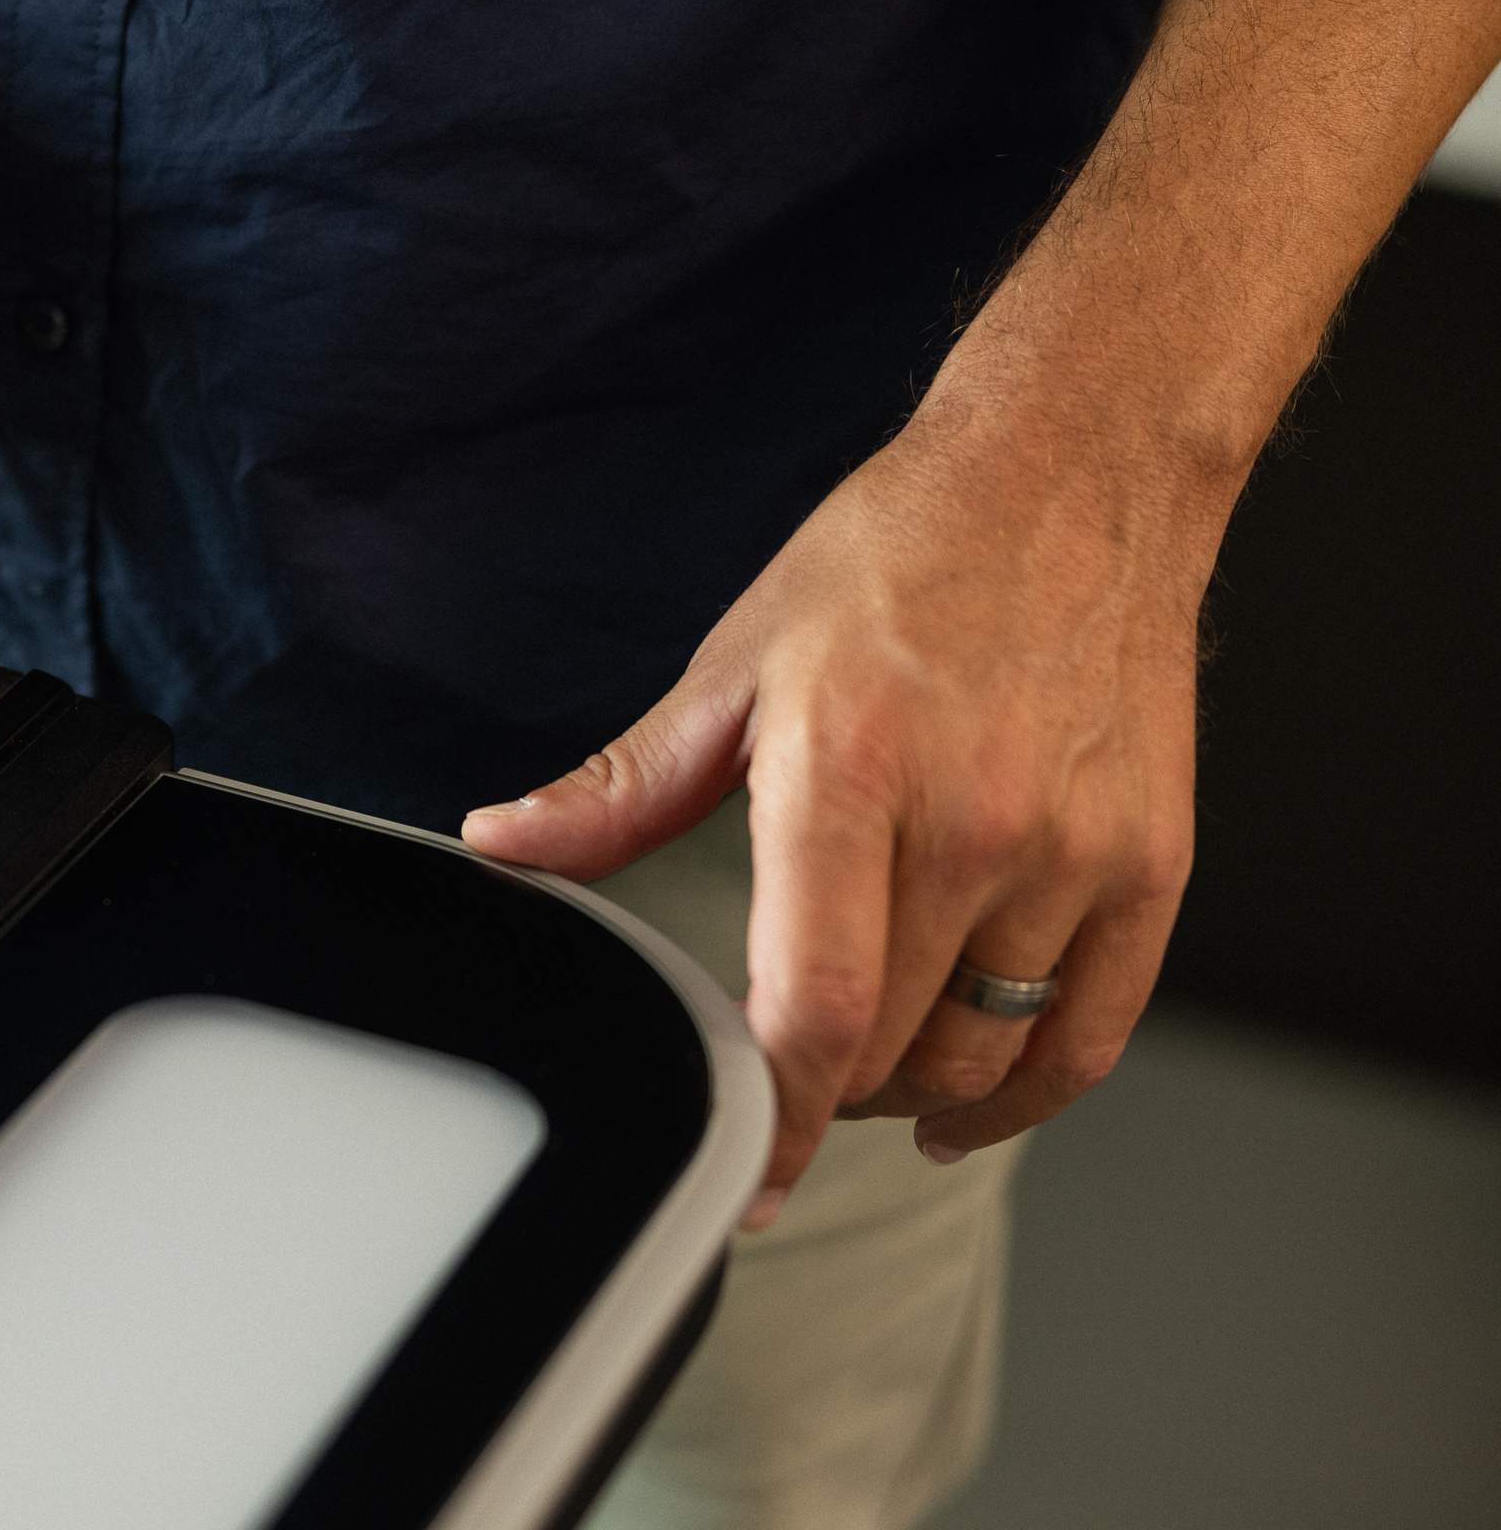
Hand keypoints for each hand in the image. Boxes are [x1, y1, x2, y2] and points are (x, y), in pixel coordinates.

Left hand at [463, 408, 1204, 1223]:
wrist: (1071, 478)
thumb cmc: (898, 560)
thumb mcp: (733, 664)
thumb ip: (621, 785)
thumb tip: (501, 842)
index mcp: (845, 775)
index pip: (815, 1007)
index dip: (771, 1117)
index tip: (738, 1175)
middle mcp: (971, 823)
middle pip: (891, 1049)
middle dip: (818, 1086)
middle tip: (776, 1063)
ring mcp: (1072, 850)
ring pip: (986, 1054)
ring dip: (912, 1090)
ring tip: (862, 1064)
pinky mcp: (1151, 863)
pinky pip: (1092, 1033)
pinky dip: (1029, 1093)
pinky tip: (970, 1102)